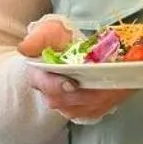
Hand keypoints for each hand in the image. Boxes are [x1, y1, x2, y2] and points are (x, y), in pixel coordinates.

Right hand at [18, 17, 136, 122]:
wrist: (72, 51)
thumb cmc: (59, 40)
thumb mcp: (49, 32)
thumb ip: (38, 38)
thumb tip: (24, 49)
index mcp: (38, 76)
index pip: (46, 86)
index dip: (57, 86)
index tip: (72, 83)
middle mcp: (52, 95)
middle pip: (66, 101)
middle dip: (86, 94)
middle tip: (105, 83)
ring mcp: (68, 106)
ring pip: (83, 108)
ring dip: (100, 98)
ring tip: (115, 85)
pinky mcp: (84, 110)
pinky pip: (95, 111)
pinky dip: (108, 101)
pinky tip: (118, 89)